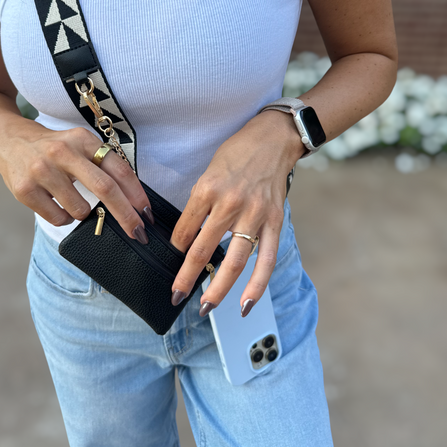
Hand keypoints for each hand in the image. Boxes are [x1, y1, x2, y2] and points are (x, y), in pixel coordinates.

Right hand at [0, 120, 151, 241]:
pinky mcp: (25, 189)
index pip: (119, 169)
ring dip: (85, 214)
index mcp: (84, 140)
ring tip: (72, 200)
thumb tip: (133, 201)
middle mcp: (64, 152)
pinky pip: (58, 218)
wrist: (10, 139)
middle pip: (106, 189)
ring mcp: (43, 170)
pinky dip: (64, 218)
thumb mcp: (80, 144)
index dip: (137, 194)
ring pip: (81, 210)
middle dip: (126, 216)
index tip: (147, 214)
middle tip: (138, 233)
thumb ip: (103, 165)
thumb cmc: (54, 148)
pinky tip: (55, 203)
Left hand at [169, 110, 304, 315]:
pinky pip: (266, 259)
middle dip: (186, 277)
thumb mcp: (208, 171)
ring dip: (218, 289)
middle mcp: (230, 203)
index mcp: (207, 189)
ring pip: (234, 261)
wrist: (273, 138)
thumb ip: (200, 203)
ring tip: (205, 307)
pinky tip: (246, 303)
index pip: (184, 229)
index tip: (172, 259)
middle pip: (203, 250)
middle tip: (176, 295)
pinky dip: (257, 284)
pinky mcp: (274, 220)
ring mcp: (254, 214)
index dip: (176, 248)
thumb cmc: (238, 152)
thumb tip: (189, 235)